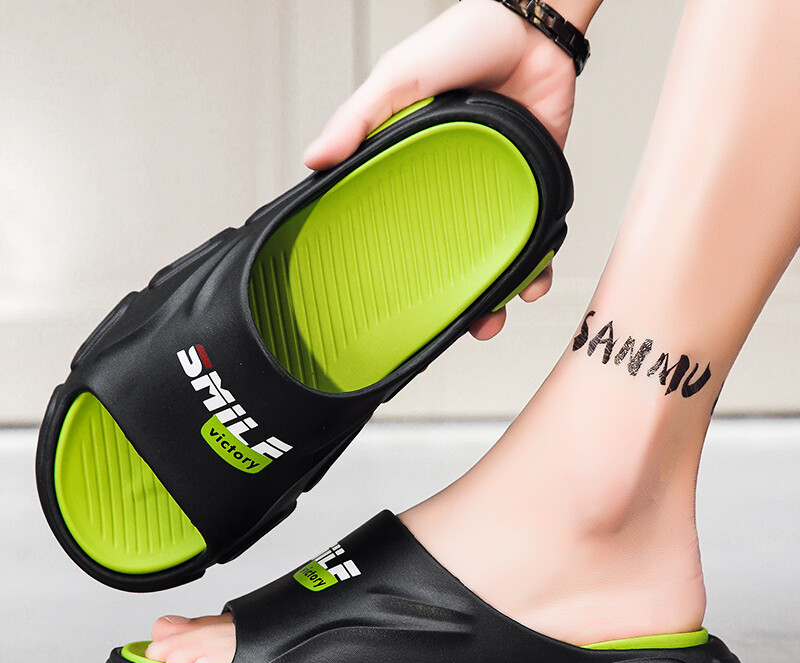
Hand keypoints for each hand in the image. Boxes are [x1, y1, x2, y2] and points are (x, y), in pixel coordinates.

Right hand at [303, 0, 576, 339]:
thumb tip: (314, 160)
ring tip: (491, 320)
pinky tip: (532, 282)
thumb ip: (359, 118)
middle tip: (450, 326)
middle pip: (449, 253)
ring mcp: (496, 188)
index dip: (397, 266)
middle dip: (450, 297)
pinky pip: (536, 233)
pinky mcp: (534, 182)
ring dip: (495, 293)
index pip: (400, 226)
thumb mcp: (398, 77)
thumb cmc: (466, 38)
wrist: (535, 22)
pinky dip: (537, 262)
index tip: (390, 304)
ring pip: (493, 255)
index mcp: (415, 167)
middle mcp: (453, 185)